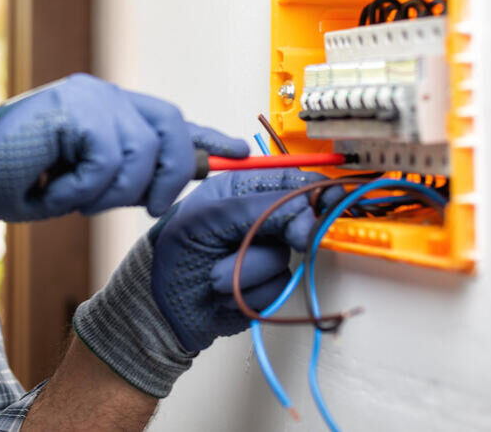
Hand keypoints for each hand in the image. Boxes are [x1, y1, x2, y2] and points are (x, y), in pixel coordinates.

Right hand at [0, 73, 247, 220]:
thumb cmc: (17, 182)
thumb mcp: (84, 184)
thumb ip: (127, 176)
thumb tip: (171, 184)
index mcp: (107, 108)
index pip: (168, 119)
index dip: (205, 137)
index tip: (238, 152)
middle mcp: (102, 95)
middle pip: (170, 127)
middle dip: (169, 176)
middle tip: (150, 208)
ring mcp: (87, 97)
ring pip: (141, 151)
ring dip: (110, 192)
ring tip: (72, 196)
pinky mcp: (73, 108)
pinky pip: (107, 159)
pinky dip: (84, 187)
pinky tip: (55, 188)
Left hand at [72, 167, 338, 396]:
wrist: (160, 309)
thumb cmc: (172, 255)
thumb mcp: (207, 221)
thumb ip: (255, 209)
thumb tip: (304, 209)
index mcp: (237, 190)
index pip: (285, 181)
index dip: (311, 189)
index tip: (330, 198)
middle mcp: (254, 218)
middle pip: (297, 218)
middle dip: (289, 230)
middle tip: (292, 237)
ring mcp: (263, 251)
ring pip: (285, 256)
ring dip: (248, 269)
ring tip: (214, 276)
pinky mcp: (267, 283)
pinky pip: (279, 285)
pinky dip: (251, 291)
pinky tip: (224, 293)